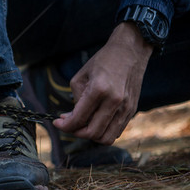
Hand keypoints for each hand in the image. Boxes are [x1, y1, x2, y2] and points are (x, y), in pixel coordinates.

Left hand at [53, 22, 152, 144]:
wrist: (130, 51)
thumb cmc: (102, 61)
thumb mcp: (81, 76)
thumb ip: (75, 99)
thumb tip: (70, 118)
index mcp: (99, 90)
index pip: (79, 119)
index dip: (64, 126)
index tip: (57, 123)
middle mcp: (114, 101)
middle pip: (92, 133)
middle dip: (76, 132)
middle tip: (69, 123)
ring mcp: (126, 107)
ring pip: (106, 138)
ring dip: (91, 135)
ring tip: (83, 124)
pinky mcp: (132, 110)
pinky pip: (116, 131)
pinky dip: (104, 131)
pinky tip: (96, 121)